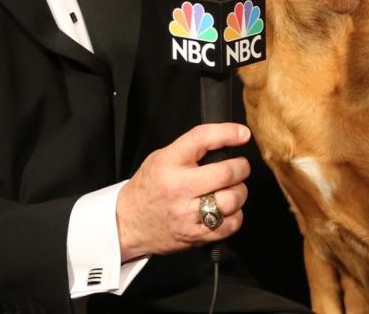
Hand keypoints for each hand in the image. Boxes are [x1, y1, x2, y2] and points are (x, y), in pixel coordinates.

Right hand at [116, 123, 250, 260]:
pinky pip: (229, 225)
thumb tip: (228, 140)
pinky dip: (235, 216)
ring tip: (232, 190)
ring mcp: (187, 214)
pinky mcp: (194, 235)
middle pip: (226, 173)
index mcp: (169, 163)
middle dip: (241, 168)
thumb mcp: (161, 158)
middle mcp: (179, 187)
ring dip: (240, 192)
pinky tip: (226, 211)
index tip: (242, 134)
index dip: (228, 132)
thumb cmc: (148, 188)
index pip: (202, 138)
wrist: (126, 223)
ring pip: (232, 200)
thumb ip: (191, 149)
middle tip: (239, 167)